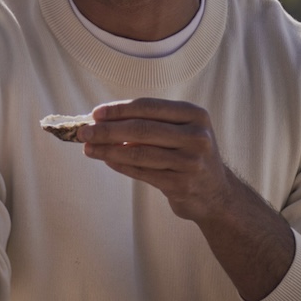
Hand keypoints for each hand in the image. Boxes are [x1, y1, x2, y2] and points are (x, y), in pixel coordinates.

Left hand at [80, 98, 241, 222]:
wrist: (216, 193)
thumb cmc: (189, 155)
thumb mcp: (181, 131)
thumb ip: (150, 124)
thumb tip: (103, 121)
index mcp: (194, 114)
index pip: (149, 107)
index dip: (119, 110)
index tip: (95, 113)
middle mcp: (196, 136)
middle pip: (141, 129)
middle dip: (107, 130)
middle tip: (83, 132)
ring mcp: (191, 162)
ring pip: (138, 152)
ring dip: (108, 150)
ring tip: (88, 148)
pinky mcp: (181, 185)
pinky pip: (142, 172)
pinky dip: (121, 165)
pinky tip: (106, 160)